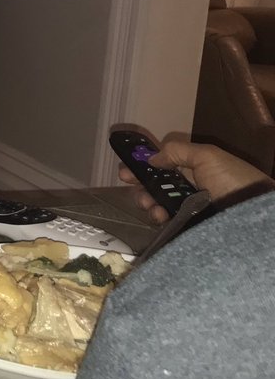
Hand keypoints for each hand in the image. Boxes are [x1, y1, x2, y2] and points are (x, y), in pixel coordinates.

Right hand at [119, 138, 274, 222]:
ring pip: (156, 203)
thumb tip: (152, 157)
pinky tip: (160, 216)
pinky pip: (165, 221)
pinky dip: (158, 217)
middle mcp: (188, 188)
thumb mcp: (208, 156)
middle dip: (139, 184)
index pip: (162, 165)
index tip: (127, 166)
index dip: (143, 165)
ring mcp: (187, 209)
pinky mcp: (187, 227)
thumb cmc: (234, 180)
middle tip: (129, 183)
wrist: (253, 214)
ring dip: (146, 201)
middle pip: (154, 185)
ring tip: (149, 203)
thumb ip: (177, 152)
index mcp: (193, 169)